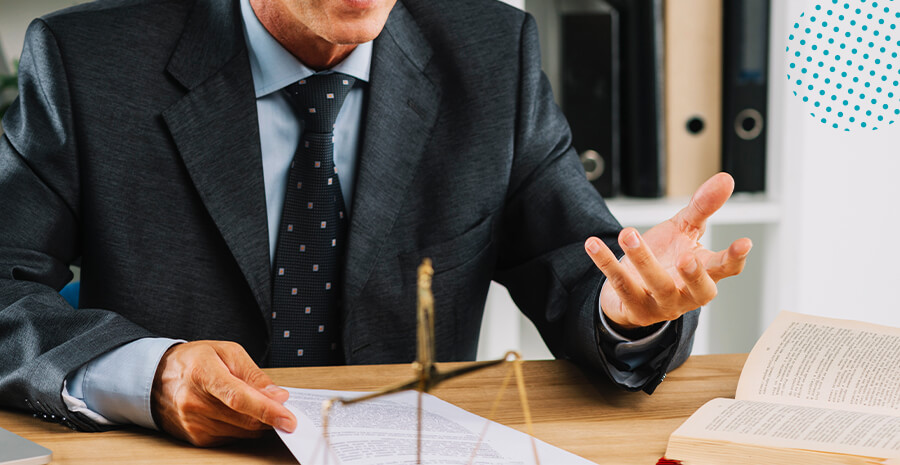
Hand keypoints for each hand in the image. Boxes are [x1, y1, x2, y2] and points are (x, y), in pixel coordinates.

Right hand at [151, 340, 296, 446]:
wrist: (157, 378)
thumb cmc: (195, 361)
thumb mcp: (227, 353)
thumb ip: (254, 375)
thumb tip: (278, 396)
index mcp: (203, 373)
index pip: (238, 397)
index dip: (266, 410)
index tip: (288, 419)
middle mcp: (194, 402)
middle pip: (244, 418)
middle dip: (269, 415)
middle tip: (280, 407)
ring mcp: (193, 423)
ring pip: (242, 431)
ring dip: (256, 421)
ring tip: (252, 403)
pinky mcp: (196, 438)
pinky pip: (232, 438)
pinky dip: (243, 427)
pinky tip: (236, 412)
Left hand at [584, 172, 752, 329]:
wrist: (631, 288)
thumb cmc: (665, 258)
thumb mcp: (684, 230)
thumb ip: (703, 207)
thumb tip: (725, 179)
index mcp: (705, 274)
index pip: (725, 269)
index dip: (735, 258)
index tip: (744, 243)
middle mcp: (686, 293)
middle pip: (698, 289)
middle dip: (694, 274)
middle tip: (687, 256)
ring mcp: (661, 303)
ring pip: (656, 284)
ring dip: (642, 260)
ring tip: (628, 233)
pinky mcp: (633, 307)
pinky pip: (619, 284)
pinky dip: (605, 263)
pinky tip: (593, 244)